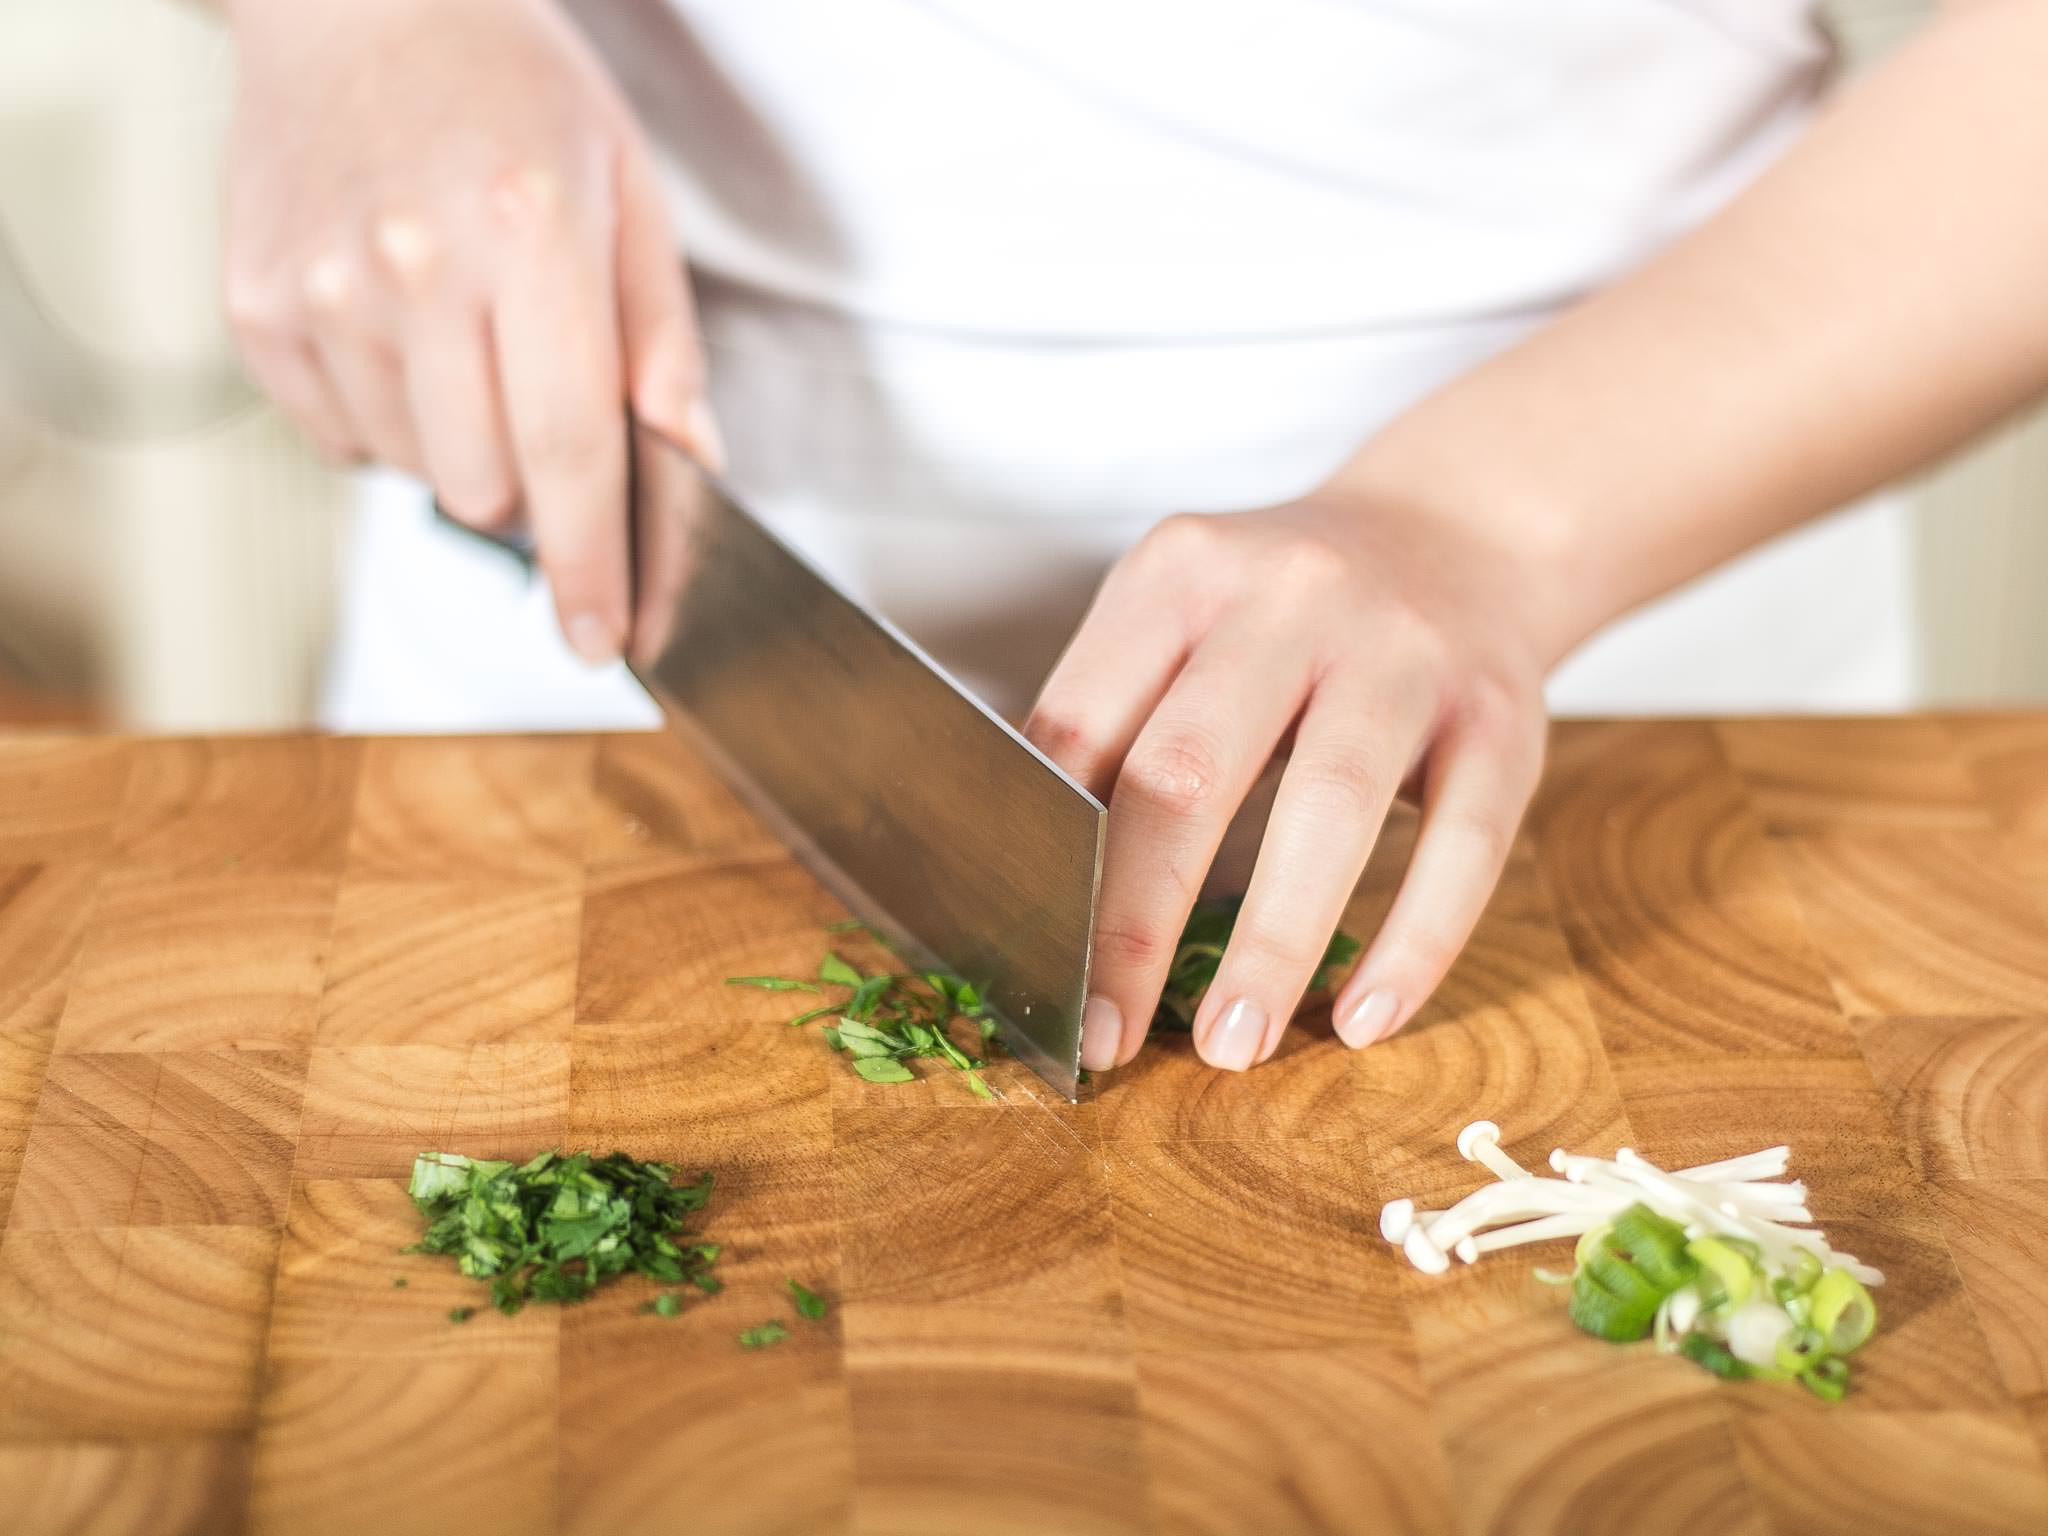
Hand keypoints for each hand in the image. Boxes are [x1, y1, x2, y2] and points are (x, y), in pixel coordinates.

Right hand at [221, 0, 721, 662]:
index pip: (569, 452)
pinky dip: (392, 419)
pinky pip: (345, 442)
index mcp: (531, 235)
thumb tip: (692, 470)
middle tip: (544, 400)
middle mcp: (415, 268)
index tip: (605, 640)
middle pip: (490, 492)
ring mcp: (320, 293)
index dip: (593, 566)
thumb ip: (665, 345)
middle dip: (539, 488)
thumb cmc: (517, 95)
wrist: (362, 2)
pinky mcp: (256, 311)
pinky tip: (403, 329)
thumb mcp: (631, 194)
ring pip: (420, 476)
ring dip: (464, 447)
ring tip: (468, 335)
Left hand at [1025, 492, 1552, 1071]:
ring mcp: (1404, 653)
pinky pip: (1464, 843)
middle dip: (1136, 922)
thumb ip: (1109, 725)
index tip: (1031, 973)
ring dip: (1274, 943)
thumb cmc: (1280, 618)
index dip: (1045, 862)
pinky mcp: (1502, 716)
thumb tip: (1020, 891)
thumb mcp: (1180, 621)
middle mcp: (1290, 598)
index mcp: (1179, 576)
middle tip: (1108, 1039)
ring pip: (1332, 805)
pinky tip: (1364, 1021)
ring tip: (1232, 1043)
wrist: (1456, 537)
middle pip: (1190, 770)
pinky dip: (1415, 943)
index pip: (1081, 729)